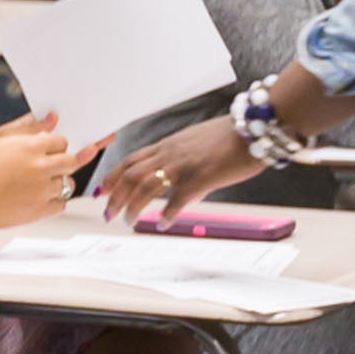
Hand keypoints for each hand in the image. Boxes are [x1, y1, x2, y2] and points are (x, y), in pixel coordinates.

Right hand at [0, 113, 96, 229]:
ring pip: (69, 184)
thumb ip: (29, 125)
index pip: (62, 141)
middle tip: (52, 166)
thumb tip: (51, 118)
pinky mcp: (41, 210)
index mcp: (31, 147)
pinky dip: (54, 201)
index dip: (56, 145)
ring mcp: (42, 190)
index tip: (51, 150)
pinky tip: (40, 197)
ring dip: (59, 182)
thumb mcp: (1, 137)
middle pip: (72, 161)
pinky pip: (62, 204)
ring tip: (41, 183)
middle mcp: (40, 168)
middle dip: (64, 162)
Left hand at [102, 116, 265, 224]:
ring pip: (145, 187)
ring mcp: (183, 166)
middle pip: (131, 175)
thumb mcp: (198, 144)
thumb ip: (187, 163)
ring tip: (128, 222)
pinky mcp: (199, 179)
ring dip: (133, 207)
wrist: (251, 129)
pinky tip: (163, 224)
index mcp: (168, 145)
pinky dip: (166, 215)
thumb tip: (188, 192)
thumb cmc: (230, 137)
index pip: (130, 160)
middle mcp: (170, 154)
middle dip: (115, 196)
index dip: (113, 175)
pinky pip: (176, 201)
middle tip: (108, 213)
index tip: (102, 190)